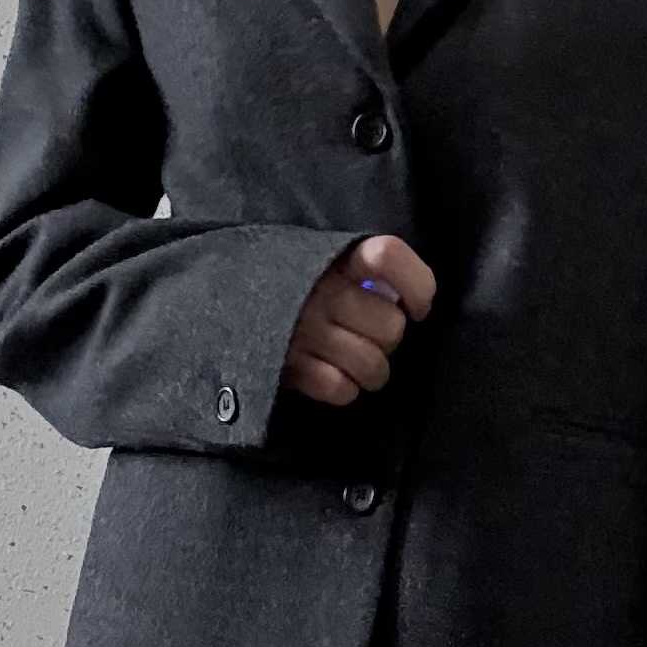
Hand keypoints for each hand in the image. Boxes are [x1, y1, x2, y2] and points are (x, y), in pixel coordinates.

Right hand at [282, 233, 436, 403]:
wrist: (228, 297)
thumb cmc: (293, 285)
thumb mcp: (326, 258)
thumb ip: (364, 270)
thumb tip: (401, 302)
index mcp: (336, 257)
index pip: (388, 256)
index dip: (416, 285)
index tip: (417, 307)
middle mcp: (322, 291)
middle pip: (392, 327)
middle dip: (388, 339)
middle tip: (369, 337)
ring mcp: (305, 330)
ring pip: (372, 365)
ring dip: (371, 372)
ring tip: (356, 364)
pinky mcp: (290, 367)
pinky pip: (340, 389)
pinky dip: (343, 389)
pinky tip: (333, 377)